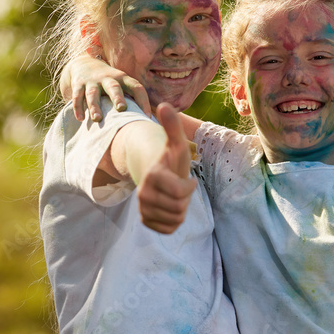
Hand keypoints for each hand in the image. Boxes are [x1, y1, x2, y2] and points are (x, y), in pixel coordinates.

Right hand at [60, 54, 150, 121]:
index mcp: (123, 79)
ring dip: (95, 106)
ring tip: (97, 119)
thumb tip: (150, 122)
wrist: (83, 64)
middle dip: (117, 97)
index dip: (143, 100)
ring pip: (93, 94)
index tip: (147, 116)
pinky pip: (77, 96)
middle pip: (114, 87)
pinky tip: (80, 118)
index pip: (136, 87)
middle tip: (122, 109)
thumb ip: (132, 100)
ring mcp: (93, 82)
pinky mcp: (79, 85)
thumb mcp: (122, 85)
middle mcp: (109, 79)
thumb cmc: (109, 83)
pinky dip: (78, 107)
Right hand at [136, 103, 196, 233]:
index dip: (189, 187)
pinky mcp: (146, 221)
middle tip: (182, 188)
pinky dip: (174, 221)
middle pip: (178, 208)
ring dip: (181, 210)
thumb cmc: (171, 160)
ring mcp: (143, 209)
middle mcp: (144, 195)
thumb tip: (164, 104)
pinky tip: (171, 207)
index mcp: (153, 177)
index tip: (189, 179)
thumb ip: (172, 126)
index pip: (179, 193)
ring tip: (176, 196)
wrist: (155, 174)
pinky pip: (168, 229)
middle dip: (186, 199)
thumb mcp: (176, 144)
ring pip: (175, 219)